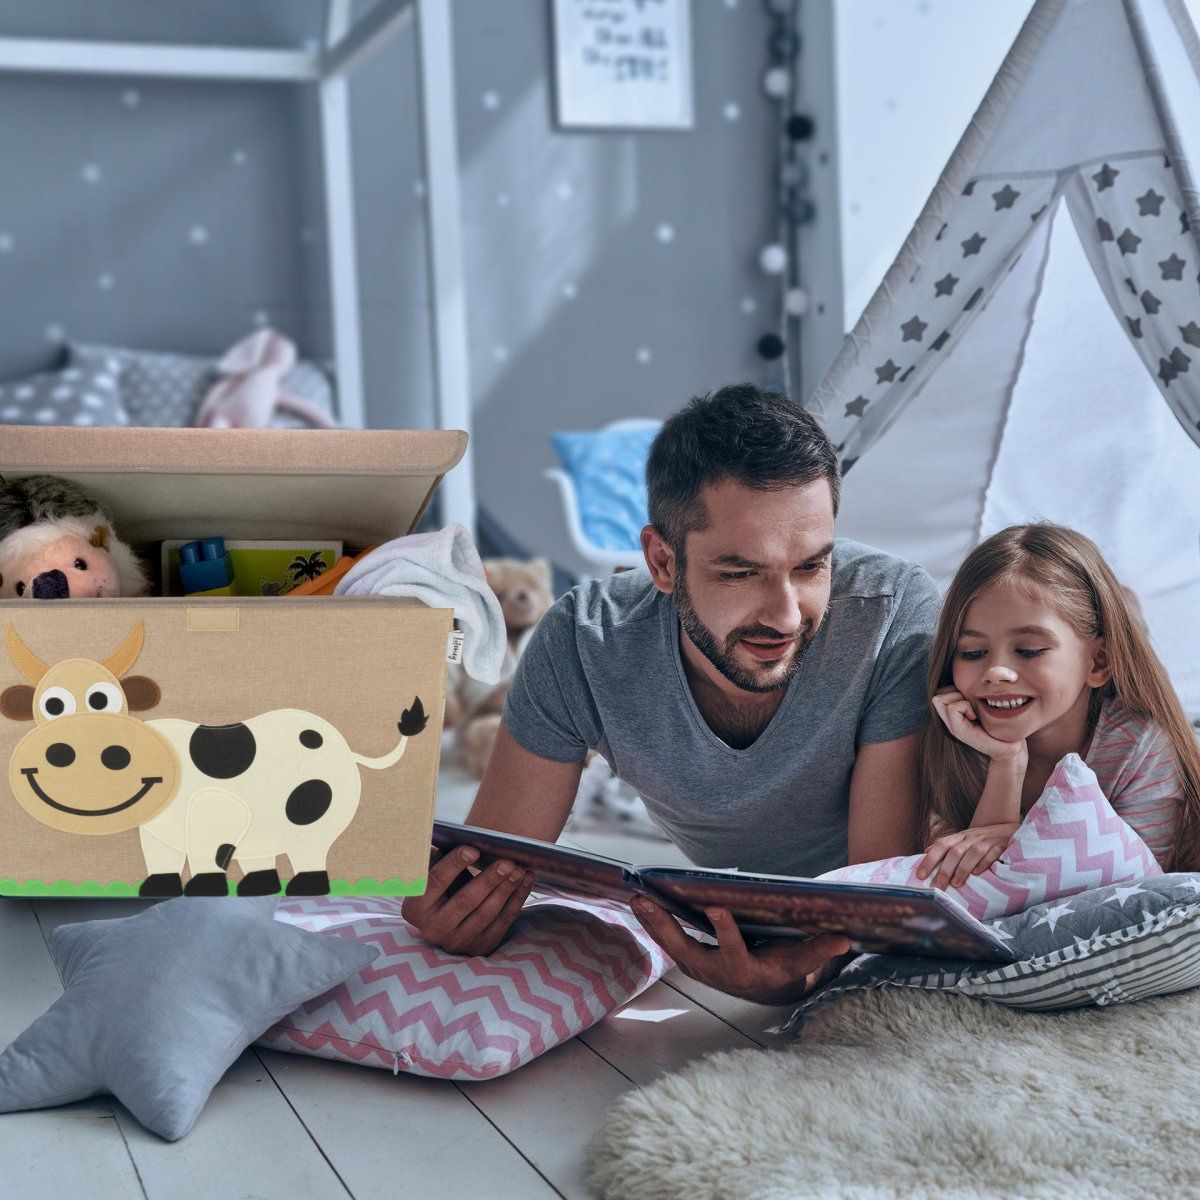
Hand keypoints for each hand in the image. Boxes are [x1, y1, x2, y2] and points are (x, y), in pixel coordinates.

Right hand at [401, 844, 534, 955]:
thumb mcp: (430, 873)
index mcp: (415, 908)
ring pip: (487, 913)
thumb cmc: (441, 886)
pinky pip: (502, 922)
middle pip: (465, 901)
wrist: (448, 919)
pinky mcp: (480, 946)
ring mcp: (457, 941)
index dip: (455, 864)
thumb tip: (444, 833)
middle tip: (507, 861)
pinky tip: (525, 881)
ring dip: (506, 888)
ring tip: (520, 868)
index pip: (435, 882)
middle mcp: (433, 929)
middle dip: (489, 879)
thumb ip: (435, 856)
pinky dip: (516, 900)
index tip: (474, 848)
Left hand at [630, 898, 851, 1004]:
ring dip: (651, 922)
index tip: (715, 908)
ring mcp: (699, 967)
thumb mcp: (801, 964)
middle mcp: (716, 972)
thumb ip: (818, 952)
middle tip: (645, 901)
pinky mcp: (690, 959)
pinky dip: (653, 922)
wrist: (765, 990)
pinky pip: (668, 939)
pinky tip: (640, 902)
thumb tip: (844, 939)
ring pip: (671, 943)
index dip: (724, 931)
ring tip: (634, 896)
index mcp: (745, 971)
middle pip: (686, 948)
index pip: (733, 951)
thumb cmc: (785, 971)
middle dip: (664, 926)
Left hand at [915, 823, 1018, 889]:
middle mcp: (971, 837)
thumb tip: (925, 853)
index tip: (920, 876)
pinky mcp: (1001, 845)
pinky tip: (978, 874)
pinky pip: (992, 853)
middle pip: (955, 851)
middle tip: (937, 887)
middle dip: (944, 870)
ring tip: (956, 885)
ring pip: (972, 852)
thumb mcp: (963, 840)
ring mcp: (987, 841)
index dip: (929, 860)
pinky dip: (984, 863)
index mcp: (959, 836)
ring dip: (963, 869)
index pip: (941, 845)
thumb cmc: (981, 839)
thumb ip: (946, 847)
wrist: (1008, 830)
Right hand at [931, 688, 1027, 763]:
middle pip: (937, 694)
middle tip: (972, 706)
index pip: (940, 691)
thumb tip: (968, 673)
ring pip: (939, 698)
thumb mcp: (984, 705)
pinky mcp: (958, 732)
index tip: (972, 701)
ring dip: (959, 699)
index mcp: (954, 714)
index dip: (954, 690)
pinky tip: (976, 717)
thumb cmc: (1001, 724)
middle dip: (953, 693)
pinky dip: (965, 707)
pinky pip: (953, 707)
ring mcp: (952, 727)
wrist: (1010, 747)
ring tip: (974, 712)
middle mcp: (949, 721)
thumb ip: (972, 695)